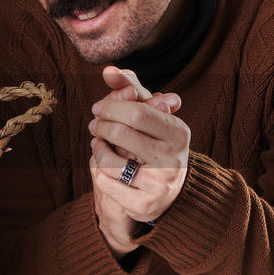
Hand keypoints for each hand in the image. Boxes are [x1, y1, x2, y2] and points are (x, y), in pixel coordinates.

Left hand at [89, 67, 189, 236]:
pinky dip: (97, 169)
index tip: (99, 107)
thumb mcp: (150, 115)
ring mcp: (159, 185)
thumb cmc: (155, 142)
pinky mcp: (143, 205)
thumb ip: (131, 89)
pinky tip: (102, 164)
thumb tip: (108, 69)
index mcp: (179, 133)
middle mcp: (173, 160)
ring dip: (97, 148)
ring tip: (98, 143)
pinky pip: (105, 182)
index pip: (139, 112)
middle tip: (94, 124)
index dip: (112, 106)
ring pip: (109, 160)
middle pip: (122, 133)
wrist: (169, 192)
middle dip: (102, 125)